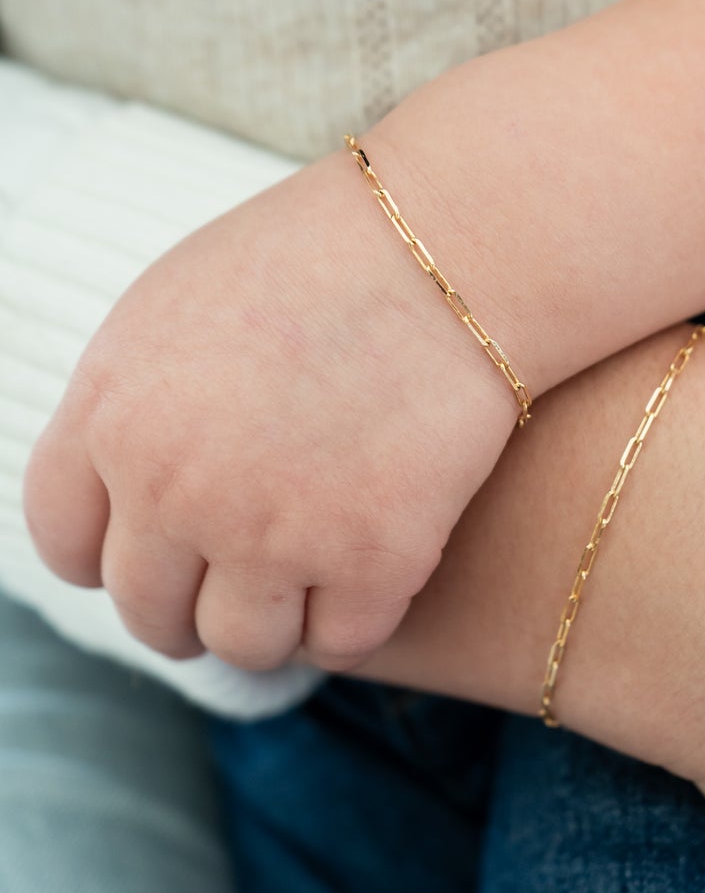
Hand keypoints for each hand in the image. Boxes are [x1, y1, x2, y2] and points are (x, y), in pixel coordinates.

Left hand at [22, 140, 519, 672]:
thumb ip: (126, 405)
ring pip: (243, 645)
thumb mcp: (171, 308)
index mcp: (114, 418)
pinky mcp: (373, 559)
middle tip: (242, 582)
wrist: (450, 247)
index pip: (67, 545)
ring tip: (310, 583)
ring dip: (274, 624)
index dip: (111, 559)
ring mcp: (272, 533)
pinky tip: (379, 569)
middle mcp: (176, 489)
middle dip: (190, 607)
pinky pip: (342, 642)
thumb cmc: (321, 257)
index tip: (159, 552)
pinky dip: (357, 616)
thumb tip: (118, 488)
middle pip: (150, 612)